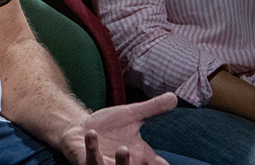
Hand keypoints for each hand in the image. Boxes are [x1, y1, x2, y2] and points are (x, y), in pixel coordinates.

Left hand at [60, 93, 176, 164]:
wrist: (80, 128)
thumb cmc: (108, 126)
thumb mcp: (131, 114)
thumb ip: (152, 108)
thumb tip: (174, 96)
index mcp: (140, 156)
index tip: (164, 163)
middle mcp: (126, 164)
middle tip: (145, 159)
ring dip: (121, 163)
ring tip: (123, 149)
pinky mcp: (88, 162)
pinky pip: (91, 160)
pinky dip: (91, 148)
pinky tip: (91, 133)